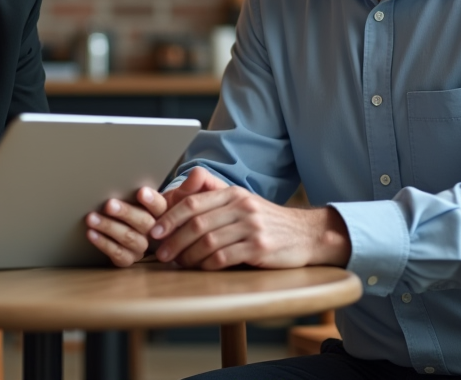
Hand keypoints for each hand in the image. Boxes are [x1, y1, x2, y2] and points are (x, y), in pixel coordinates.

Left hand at [85, 187, 167, 266]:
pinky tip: (92, 234)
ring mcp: (141, 247)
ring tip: (92, 218)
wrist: (122, 238)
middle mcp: (153, 232)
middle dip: (125, 212)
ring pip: (128, 237)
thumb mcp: (134, 202)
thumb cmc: (128, 213)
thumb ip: (131, 195)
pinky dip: (103, 243)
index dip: (151, 200)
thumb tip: (115, 180)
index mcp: (158, 214)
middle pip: (143, 222)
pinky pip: (117, 253)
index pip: (159, 206)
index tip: (141, 192)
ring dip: (108, 226)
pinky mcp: (129, 259)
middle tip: (109, 205)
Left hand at [150, 168, 350, 270]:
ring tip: (178, 263)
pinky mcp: (260, 248)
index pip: (193, 202)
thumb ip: (212, 196)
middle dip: (174, 240)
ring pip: (208, 241)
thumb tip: (175, 195)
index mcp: (232, 193)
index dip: (170, 217)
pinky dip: (208, 264)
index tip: (155, 232)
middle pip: (197, 223)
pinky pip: (225, 257)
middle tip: (161, 253)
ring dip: (188, 255)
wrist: (305, 234)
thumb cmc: (265, 220)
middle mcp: (241, 206)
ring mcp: (252, 227)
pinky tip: (201, 268)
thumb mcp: (241, 201)